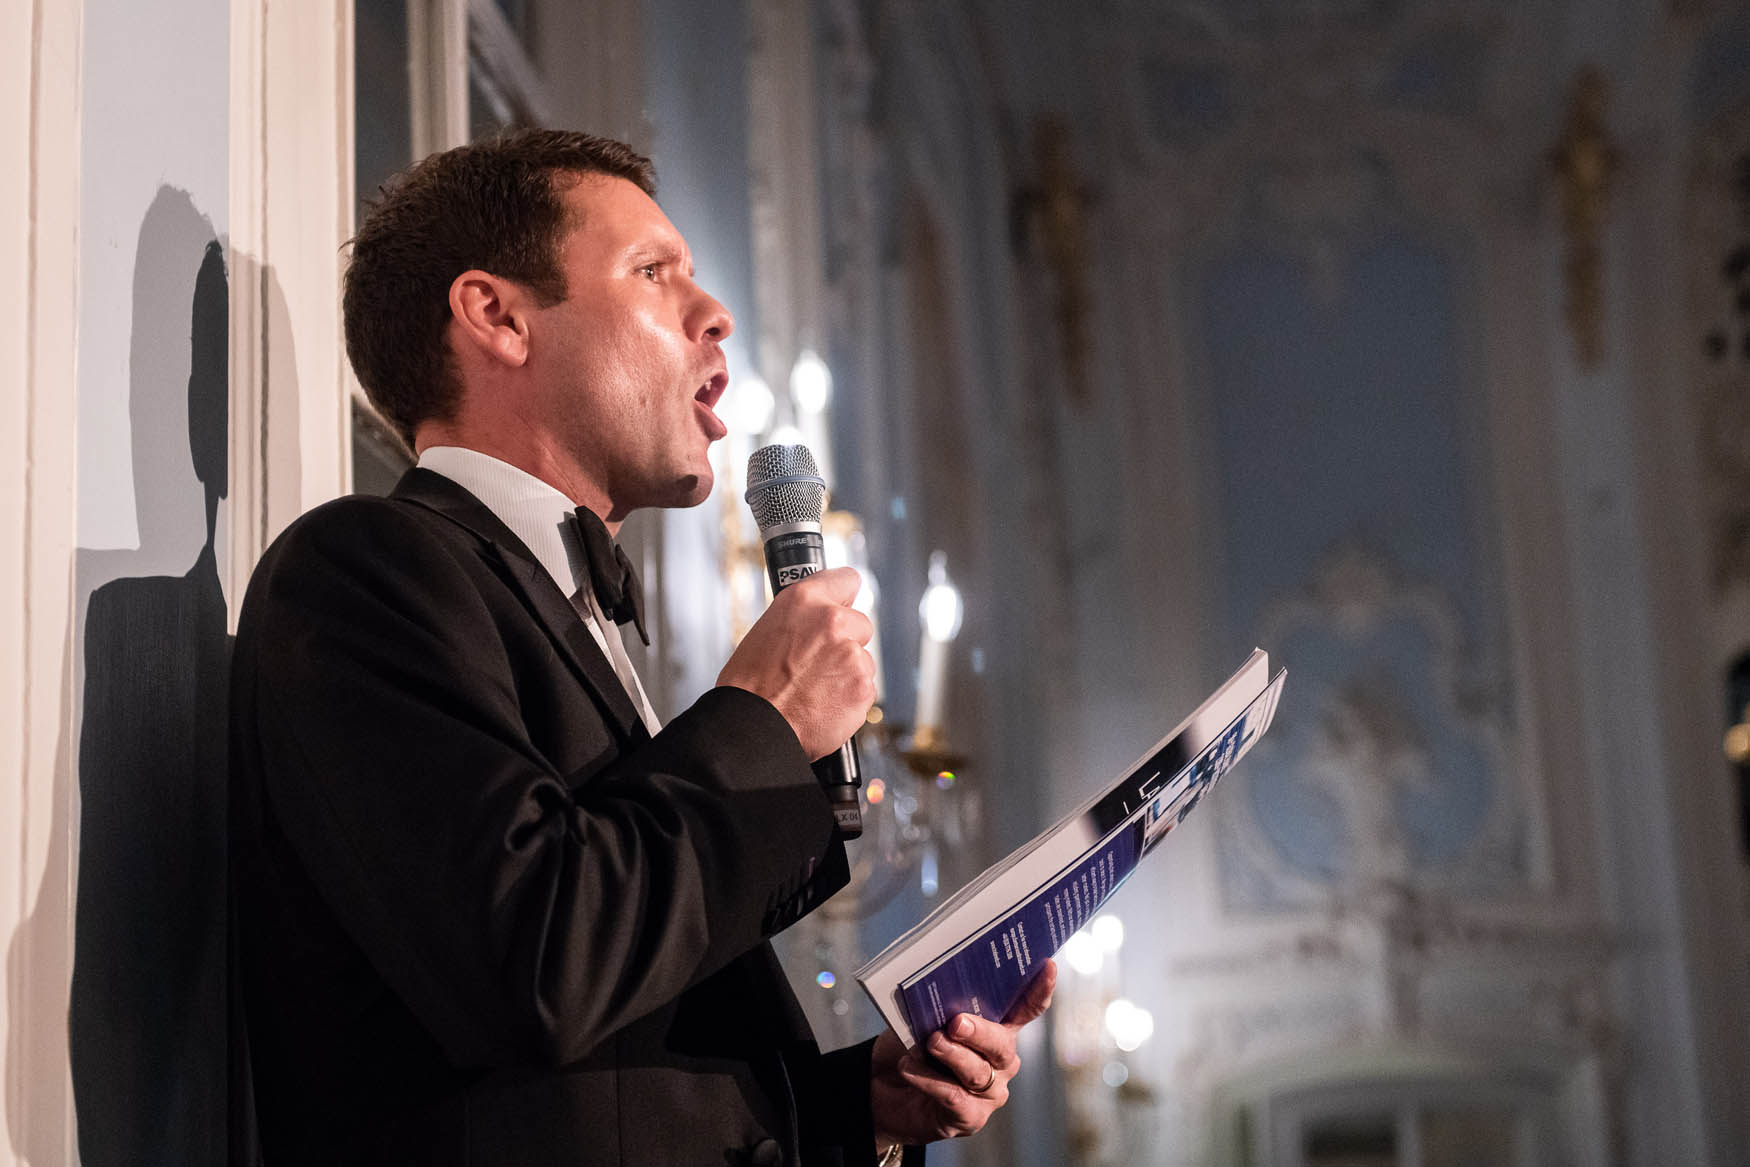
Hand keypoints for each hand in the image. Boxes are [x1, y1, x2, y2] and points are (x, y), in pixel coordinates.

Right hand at [716, 566, 875, 759]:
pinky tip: (822, 704)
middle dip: (846, 642)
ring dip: (846, 673)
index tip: (842, 605)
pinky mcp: (862, 687)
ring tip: (813, 688)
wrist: (752, 726)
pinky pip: (864, 688)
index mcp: (804, 600)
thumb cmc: (750, 684)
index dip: (843, 597)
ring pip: (862, 660)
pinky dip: (849, 698)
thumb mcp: (768, 629)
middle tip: (817, 663)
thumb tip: (824, 616)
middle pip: (861, 624)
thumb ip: (804, 617)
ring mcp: (851, 655)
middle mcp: (832, 622)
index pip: (846, 580)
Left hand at [869, 960, 1056, 1152]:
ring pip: (977, 1072)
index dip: (1039, 990)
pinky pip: (954, 1097)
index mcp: (998, 1030)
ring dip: (951, 1054)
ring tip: (930, 1042)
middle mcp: (1001, 1062)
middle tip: (956, 1022)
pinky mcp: (971, 1117)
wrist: (884, 1090)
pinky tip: (909, 1067)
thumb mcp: (923, 1022)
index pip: (1026, 1009)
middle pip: (1001, 1044)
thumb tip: (941, 1002)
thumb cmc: (913, 1048)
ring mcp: (990, 1092)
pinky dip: (929, 1080)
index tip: (1048, 966)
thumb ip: (939, 1011)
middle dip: (980, 1032)